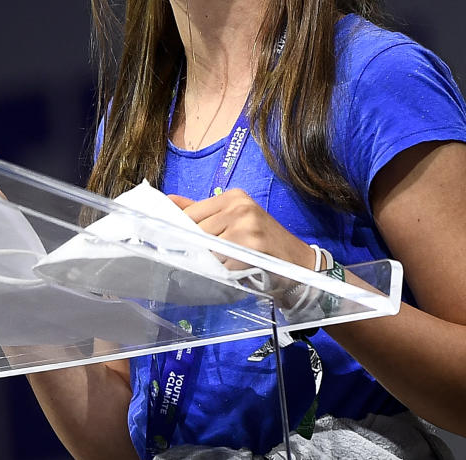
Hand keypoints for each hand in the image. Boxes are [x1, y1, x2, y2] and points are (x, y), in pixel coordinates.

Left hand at [167, 188, 313, 270]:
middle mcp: (240, 207)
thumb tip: (167, 201)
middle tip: (205, 257)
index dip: (182, 230)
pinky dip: (225, 270)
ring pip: (209, 248)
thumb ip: (199, 209)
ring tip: (225, 262)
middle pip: (198, 231)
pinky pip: (224, 263)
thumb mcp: (233, 217)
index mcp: (233, 196)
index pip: (191, 213)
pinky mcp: (254, 246)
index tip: (177, 241)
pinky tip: (236, 269)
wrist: (298, 261)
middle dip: (197, 247)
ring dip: (212, 260)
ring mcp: (248, 226)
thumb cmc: (261, 240)